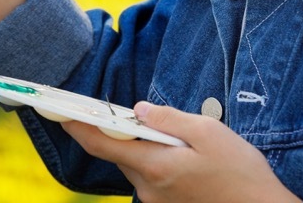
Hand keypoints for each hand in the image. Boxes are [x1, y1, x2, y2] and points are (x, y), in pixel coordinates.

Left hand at [61, 102, 301, 202]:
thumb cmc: (241, 174)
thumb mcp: (208, 133)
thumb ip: (169, 119)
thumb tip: (141, 110)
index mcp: (154, 167)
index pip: (102, 145)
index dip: (78, 127)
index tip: (60, 112)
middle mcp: (149, 189)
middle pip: (121, 154)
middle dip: (123, 132)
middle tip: (140, 116)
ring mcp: (158, 202)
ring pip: (138, 166)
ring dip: (145, 148)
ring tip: (178, 139)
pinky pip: (152, 179)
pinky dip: (158, 162)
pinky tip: (186, 158)